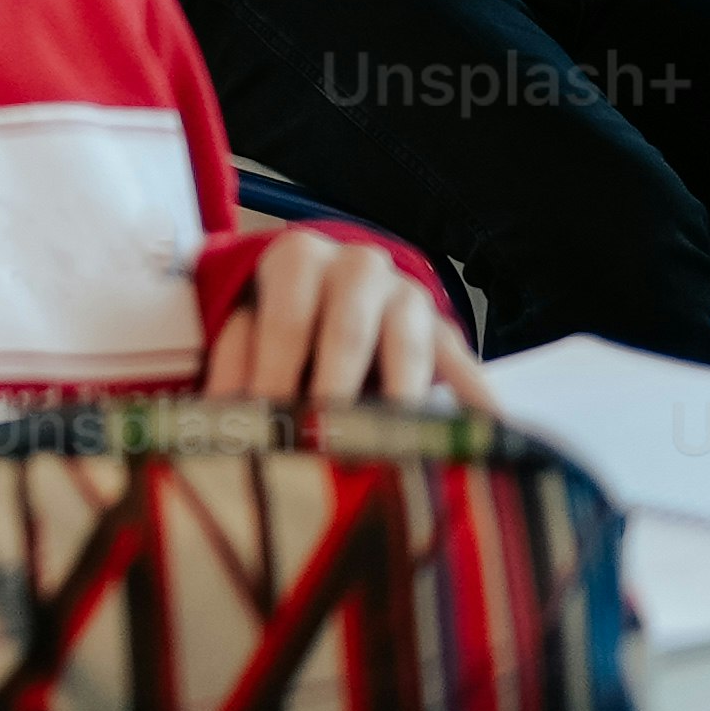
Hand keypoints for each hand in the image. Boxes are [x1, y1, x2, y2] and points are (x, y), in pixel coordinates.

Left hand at [204, 226, 489, 417]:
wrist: (331, 291)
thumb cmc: (280, 320)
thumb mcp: (248, 328)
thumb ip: (234, 366)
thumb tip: (221, 418)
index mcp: (297, 259)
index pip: (284, 320)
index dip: (274, 374)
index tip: (268, 423)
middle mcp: (358, 267)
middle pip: (347, 333)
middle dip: (336, 392)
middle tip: (327, 443)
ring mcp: (408, 298)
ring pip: (406, 350)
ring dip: (397, 402)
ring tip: (394, 452)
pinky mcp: (445, 332)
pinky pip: (464, 367)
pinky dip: (475, 401)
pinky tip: (488, 434)